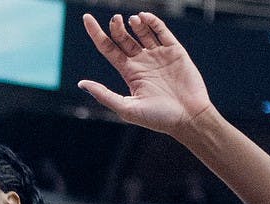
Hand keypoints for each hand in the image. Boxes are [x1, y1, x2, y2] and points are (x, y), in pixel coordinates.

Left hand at [79, 12, 211, 135]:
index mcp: (129, 73)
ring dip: (135, 23)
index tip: (86, 18)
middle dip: (116, 27)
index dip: (97, 34)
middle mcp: (141, 62)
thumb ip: (104, 95)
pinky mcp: (174, 50)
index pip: (108, 49)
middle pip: (123, 38)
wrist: (188, 118)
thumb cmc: (157, 118)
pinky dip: (152, 22)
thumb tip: (81, 83)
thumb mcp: (126, 108)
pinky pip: (162, 31)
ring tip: (131, 21)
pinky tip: (143, 18)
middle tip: (115, 20)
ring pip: (142, 31)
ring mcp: (158, 54)